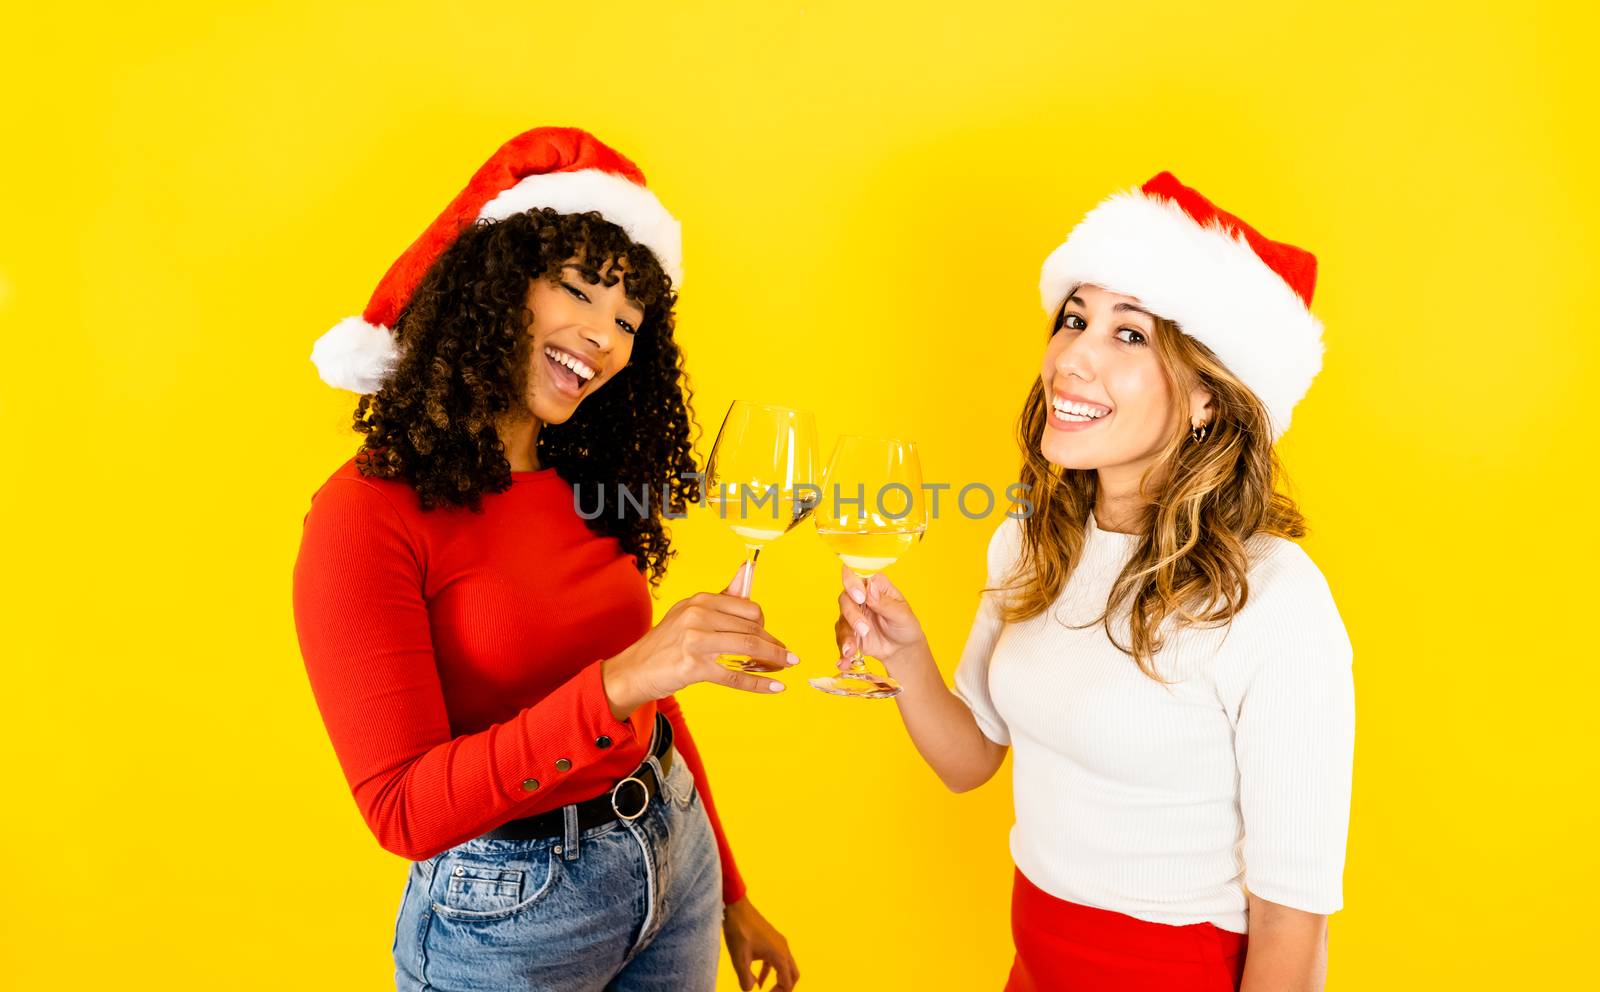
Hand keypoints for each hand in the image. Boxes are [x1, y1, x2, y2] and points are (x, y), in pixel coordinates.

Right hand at [602, 565, 798, 718]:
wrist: (635, 670)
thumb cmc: (667, 642)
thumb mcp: (691, 612)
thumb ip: (722, 596)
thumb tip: (747, 569)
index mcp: (701, 600)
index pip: (748, 608)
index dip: (764, 624)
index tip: (771, 637)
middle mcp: (698, 616)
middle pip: (752, 628)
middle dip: (773, 644)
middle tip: (786, 657)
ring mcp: (696, 641)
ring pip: (748, 648)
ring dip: (774, 660)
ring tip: (786, 667)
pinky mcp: (694, 666)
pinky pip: (735, 676)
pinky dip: (759, 683)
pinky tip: (775, 687)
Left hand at [723, 897, 797, 990]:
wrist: (737, 907)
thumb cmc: (738, 931)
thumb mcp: (739, 958)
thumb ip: (745, 978)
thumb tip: (750, 990)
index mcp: (779, 954)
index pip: (787, 982)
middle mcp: (783, 948)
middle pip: (793, 975)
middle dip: (784, 988)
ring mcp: (778, 943)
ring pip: (786, 967)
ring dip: (779, 980)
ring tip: (767, 991)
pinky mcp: (771, 940)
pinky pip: (776, 960)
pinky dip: (770, 972)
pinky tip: (758, 981)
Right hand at [833, 565, 928, 674]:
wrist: (902, 650)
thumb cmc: (905, 626)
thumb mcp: (902, 615)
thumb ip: (885, 603)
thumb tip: (870, 589)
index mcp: (874, 586)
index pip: (856, 575)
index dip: (853, 582)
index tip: (860, 597)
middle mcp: (860, 597)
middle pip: (846, 598)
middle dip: (852, 615)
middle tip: (864, 630)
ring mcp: (852, 615)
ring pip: (841, 620)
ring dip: (846, 636)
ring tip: (852, 651)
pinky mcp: (849, 632)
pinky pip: (841, 639)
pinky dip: (842, 650)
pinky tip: (844, 662)